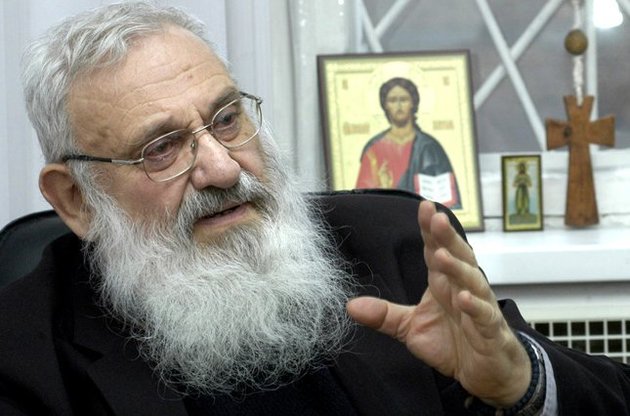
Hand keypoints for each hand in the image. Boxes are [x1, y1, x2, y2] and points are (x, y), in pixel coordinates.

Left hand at [346, 200, 530, 406]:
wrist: (486, 374)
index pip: (437, 250)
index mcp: (443, 283)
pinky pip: (484, 316)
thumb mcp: (411, 328)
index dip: (431, 230)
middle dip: (447, 237)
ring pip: (472, 281)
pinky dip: (475, 306)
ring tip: (443, 255)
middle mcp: (462, 289)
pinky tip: (464, 298)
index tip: (424, 207)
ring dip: (458, 267)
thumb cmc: (454, 344)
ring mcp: (479, 308)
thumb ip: (384, 315)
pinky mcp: (490, 331)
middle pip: (457, 257)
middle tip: (436, 218)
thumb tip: (351, 306)